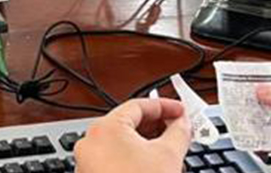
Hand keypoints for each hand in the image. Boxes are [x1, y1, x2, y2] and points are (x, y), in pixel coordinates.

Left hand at [75, 99, 190, 172]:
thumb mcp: (168, 156)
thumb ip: (178, 132)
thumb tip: (183, 123)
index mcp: (104, 128)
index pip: (138, 105)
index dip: (164, 106)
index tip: (181, 110)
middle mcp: (90, 142)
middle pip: (127, 123)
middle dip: (156, 125)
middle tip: (178, 128)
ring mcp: (88, 162)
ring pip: (121, 143)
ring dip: (146, 142)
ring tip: (170, 148)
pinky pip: (114, 159)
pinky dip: (133, 157)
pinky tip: (153, 166)